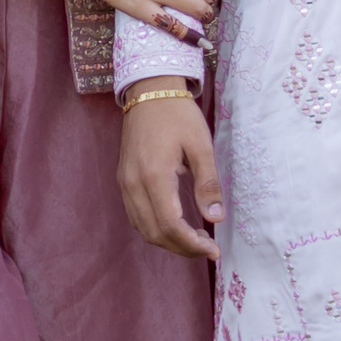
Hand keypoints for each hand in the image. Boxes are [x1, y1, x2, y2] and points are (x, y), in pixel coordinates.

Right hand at [118, 90, 222, 260]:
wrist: (150, 90)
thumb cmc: (178, 114)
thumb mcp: (201, 145)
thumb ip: (208, 183)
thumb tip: (216, 218)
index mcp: (154, 175)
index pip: (170, 225)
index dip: (191, 244)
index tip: (213, 251)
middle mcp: (134, 183)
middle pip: (155, 232)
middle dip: (182, 247)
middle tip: (207, 248)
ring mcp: (125, 182)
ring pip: (143, 228)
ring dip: (168, 241)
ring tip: (195, 239)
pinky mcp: (123, 179)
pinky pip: (136, 216)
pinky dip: (155, 229)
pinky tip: (176, 225)